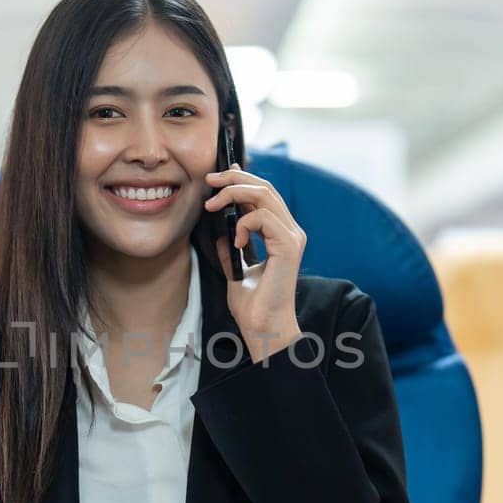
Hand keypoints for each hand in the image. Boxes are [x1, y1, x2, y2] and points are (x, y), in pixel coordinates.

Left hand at [204, 165, 305, 361]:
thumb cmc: (253, 306)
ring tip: (212, 206)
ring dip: (234, 194)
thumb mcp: (236, 271)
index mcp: (281, 235)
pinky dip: (243, 223)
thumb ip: (233, 250)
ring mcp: (292, 237)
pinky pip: (263, 217)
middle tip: (210, 180)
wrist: (262, 328)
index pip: (265, 194)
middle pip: (265, 187)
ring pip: (265, 195)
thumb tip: (221, 234)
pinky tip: (236, 241)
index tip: (219, 175)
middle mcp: (290, 232)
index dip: (243, 178)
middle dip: (235, 178)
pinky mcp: (289, 246)